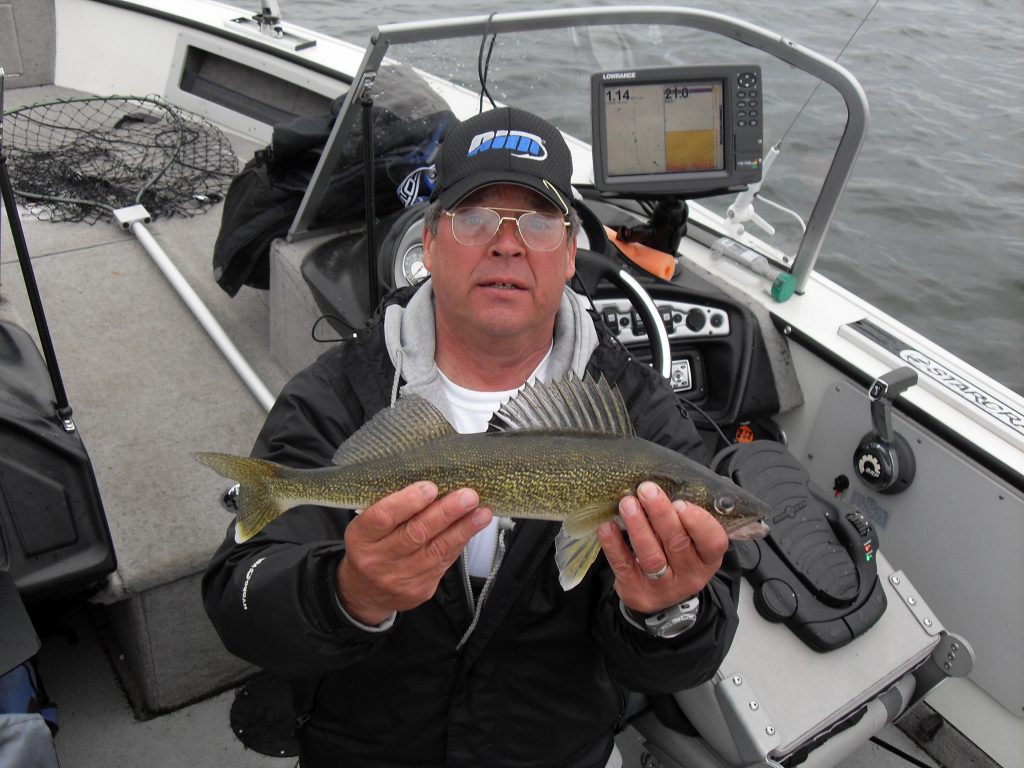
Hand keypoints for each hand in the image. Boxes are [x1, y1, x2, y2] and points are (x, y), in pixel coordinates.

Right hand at [336, 482, 492, 625]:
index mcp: (360, 538)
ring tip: (481, 513)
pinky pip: (444, 563)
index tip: (430, 487)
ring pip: (436, 550)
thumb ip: (392, 508)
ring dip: (463, 529)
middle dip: (446, 513)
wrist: (365, 592)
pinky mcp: (419, 590)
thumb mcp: (368, 526)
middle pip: (415, 534)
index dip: (407, 502)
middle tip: (468, 496)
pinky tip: (471, 528)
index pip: (383, 517)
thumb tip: (433, 486)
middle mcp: (377, 560)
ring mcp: (399, 578)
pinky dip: (459, 542)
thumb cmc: (371, 547)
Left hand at [598, 481, 727, 614]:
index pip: (713, 541)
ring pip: (651, 557)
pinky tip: (607, 527)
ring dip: (638, 527)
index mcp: (708, 558)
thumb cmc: (676, 553)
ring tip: (627, 503)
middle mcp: (690, 575)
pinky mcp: (637, 591)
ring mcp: (663, 587)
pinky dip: (614, 545)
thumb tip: (672, 479)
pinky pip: (624, 566)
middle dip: (661, 515)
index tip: (680, 502)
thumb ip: (687, 515)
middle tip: (646, 490)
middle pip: (677, 544)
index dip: (698, 522)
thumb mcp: (691, 540)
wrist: (659, 596)